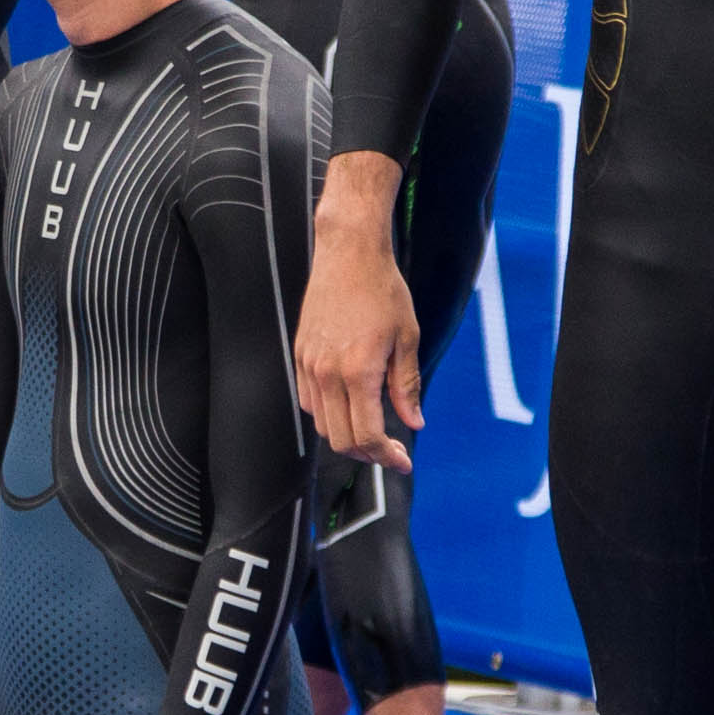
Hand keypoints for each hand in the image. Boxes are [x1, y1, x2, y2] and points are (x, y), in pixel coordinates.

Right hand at [293, 155, 423, 469]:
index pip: (367, 434)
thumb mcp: (407, 338)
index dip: (386, 456)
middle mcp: (328, 373)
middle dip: (368, 453)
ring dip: (347, 435)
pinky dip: (328, 414)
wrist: (349, 254)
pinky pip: (309, 401)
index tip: (402, 460)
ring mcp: (310, 365)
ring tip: (372, 428)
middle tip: (390, 450)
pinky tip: (349, 404)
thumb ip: (406, 386)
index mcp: (359, 371)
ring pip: (322, 424)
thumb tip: (413, 422)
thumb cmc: (383, 290)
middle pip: (341, 439)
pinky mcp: (301, 355)